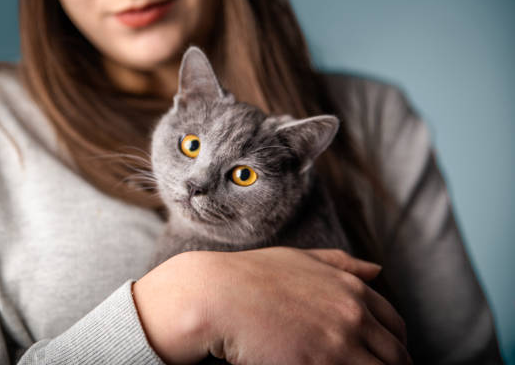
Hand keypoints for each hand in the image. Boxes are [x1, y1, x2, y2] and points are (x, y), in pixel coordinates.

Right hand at [133, 247, 410, 364]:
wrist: (217, 296)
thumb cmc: (252, 275)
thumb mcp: (300, 259)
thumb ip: (341, 264)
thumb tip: (377, 270)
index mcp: (353, 289)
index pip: (395, 326)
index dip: (393, 346)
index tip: (381, 357)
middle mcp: (354, 315)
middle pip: (396, 356)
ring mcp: (340, 344)